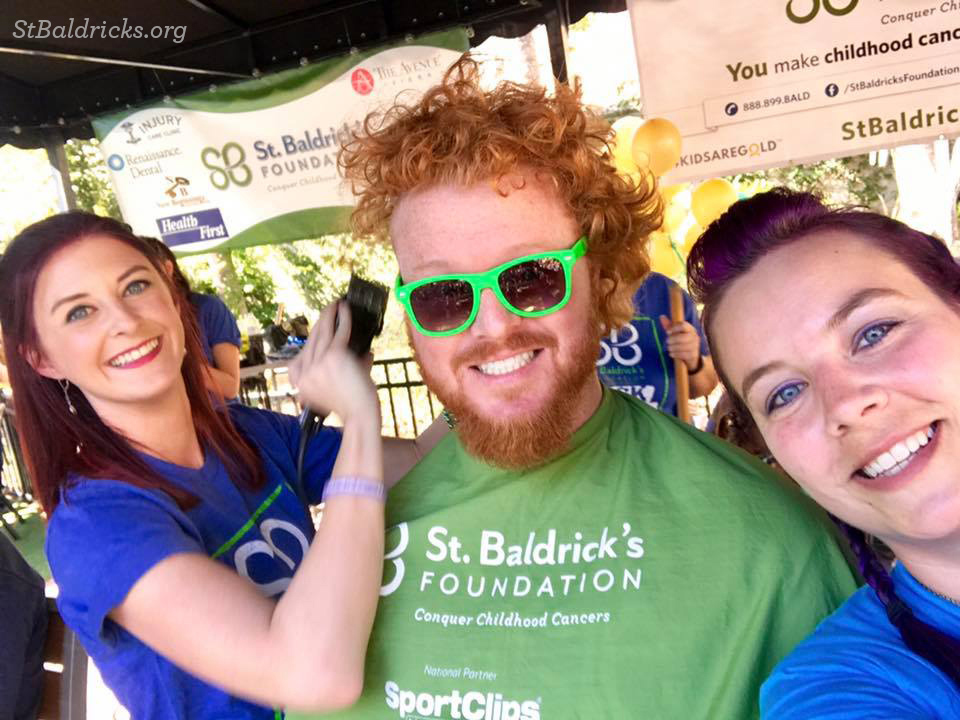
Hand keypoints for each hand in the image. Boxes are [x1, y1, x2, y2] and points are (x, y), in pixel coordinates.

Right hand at [288, 302, 378, 424]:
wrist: (360, 416)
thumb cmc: (352, 407)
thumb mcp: (337, 391)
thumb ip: (341, 373)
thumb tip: (364, 353)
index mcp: (301, 384)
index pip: (300, 358)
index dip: (311, 342)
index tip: (318, 331)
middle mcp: (305, 373)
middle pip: (311, 341)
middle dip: (320, 324)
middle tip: (327, 311)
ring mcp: (318, 363)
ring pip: (322, 333)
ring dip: (329, 315)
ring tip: (334, 305)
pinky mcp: (334, 356)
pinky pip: (339, 332)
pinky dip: (343, 318)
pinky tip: (345, 309)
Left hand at [659, 315, 701, 370]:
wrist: (690, 354)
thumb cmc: (680, 340)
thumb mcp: (675, 332)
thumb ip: (669, 325)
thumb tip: (661, 316)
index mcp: (690, 329)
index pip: (684, 326)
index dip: (674, 328)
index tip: (667, 332)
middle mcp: (694, 336)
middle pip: (683, 337)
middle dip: (673, 340)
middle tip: (667, 341)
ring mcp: (695, 346)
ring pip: (683, 347)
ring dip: (673, 348)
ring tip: (669, 348)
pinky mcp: (693, 355)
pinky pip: (684, 354)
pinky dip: (676, 354)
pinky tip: (671, 353)